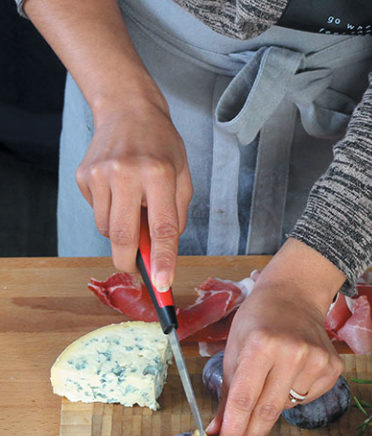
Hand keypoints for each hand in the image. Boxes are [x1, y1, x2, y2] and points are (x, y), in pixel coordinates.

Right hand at [75, 99, 192, 290]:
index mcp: (159, 174)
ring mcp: (100, 174)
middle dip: (129, 262)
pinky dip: (110, 213)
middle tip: (136, 269)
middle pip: (123, 236)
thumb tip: (162, 250)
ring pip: (107, 229)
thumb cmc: (161, 145)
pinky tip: (118, 192)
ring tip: (133, 208)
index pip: (163, 228)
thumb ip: (176, 214)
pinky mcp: (83, 175)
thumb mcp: (183, 176)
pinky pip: (97, 213)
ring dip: (122, 232)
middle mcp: (127, 173)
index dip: (162, 260)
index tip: (161, 285)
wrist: (127, 109)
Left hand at [206, 239, 345, 435]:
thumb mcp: (234, 348)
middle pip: (268, 410)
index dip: (234, 428)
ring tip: (272, 375)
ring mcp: (316, 359)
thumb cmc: (258, 321)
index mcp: (260, 344)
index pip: (244, 397)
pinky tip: (292, 371)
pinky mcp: (333, 366)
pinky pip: (307, 397)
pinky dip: (294, 394)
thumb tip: (217, 431)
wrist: (294, 296)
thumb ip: (227, 392)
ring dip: (274, 404)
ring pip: (288, 406)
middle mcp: (291, 352)